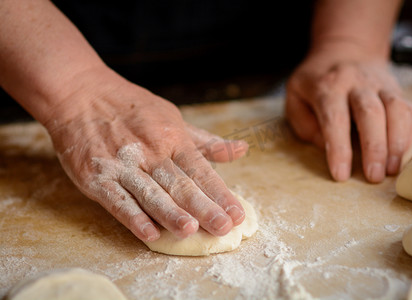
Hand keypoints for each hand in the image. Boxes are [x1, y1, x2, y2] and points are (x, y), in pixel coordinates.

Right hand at [44, 69, 247, 242]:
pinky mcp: (97, 176)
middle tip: (223, 227)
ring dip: (171, 213)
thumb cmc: (132, 108)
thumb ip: (205, 141)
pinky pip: (117, 200)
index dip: (220, 193)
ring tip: (190, 231)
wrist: (80, 93)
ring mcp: (122, 165)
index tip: (237, 213)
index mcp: (172, 137)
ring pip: (151, 194)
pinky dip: (133, 217)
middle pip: (180, 184)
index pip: (201, 169)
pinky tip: (149, 233)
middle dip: (203, 207)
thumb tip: (242, 150)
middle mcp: (150, 151)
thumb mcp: (173, 118)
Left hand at [286, 51, 411, 182]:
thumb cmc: (315, 82)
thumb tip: (325, 146)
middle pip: (370, 113)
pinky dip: (407, 135)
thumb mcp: (295, 97)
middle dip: (373, 148)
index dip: (338, 148)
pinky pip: (409, 110)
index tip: (341, 175)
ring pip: (396, 110)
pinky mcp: (396, 89)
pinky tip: (399, 155)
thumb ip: (304, 123)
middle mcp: (355, 82)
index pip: (334, 118)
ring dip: (396, 142)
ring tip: (391, 170)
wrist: (345, 50)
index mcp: (326, 85)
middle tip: (373, 177)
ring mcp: (379, 84)